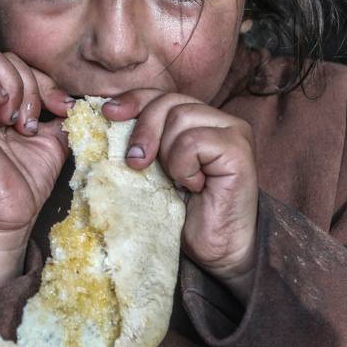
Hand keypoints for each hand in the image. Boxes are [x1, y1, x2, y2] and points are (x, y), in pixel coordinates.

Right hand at [0, 45, 72, 310]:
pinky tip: (3, 110)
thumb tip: (68, 92)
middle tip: (31, 120)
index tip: (58, 107)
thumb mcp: (52, 134)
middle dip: (27, 80)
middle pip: (0, 54)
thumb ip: (56, 106)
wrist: (9, 212)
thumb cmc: (25, 179)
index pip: (16, 61)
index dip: (41, 77)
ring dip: (12, 83)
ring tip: (17, 120)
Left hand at [104, 91, 257, 300]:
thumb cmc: (184, 214)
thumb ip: (144, 139)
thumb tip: (107, 114)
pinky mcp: (240, 150)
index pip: (162, 94)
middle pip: (168, 101)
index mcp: (199, 119)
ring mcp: (234, 132)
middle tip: (136, 163)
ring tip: (176, 181)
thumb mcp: (154, 169)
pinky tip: (195, 186)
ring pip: (180, 118)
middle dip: (143, 129)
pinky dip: (184, 166)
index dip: (134, 99)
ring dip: (167, 154)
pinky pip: (194, 141)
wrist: (215, 251)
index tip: (108, 113)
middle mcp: (220, 120)